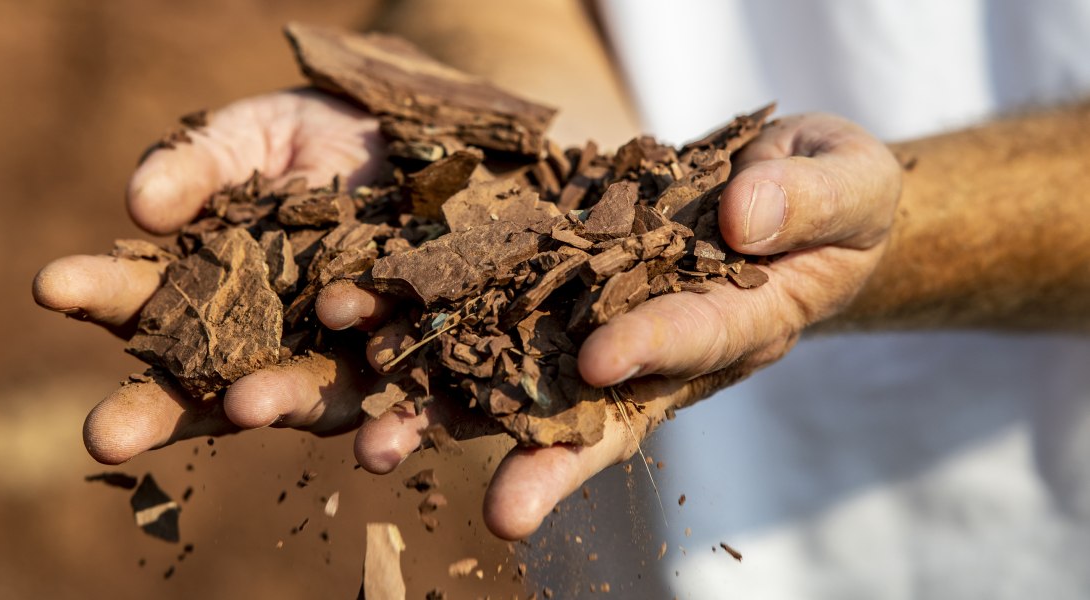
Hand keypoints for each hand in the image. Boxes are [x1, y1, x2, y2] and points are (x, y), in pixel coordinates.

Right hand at [32, 89, 390, 463]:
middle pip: (200, 385)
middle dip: (153, 412)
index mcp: (203, 290)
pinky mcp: (406, 362)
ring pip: (299, 398)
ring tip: (244, 406)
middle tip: (102, 436)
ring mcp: (333, 356)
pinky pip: (400, 408)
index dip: (94, 291)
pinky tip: (380, 449)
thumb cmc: (312, 139)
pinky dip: (390, 431)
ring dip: (270, 407)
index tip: (49, 282)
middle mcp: (261, 340)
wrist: (415, 141)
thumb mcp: (248, 137)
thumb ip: (196, 167)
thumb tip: (142, 206)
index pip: (139, 298)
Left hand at [337, 113, 901, 538]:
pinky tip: (359, 335)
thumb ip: (809, 200)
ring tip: (379, 447)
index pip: (693, 341)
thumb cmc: (831, 193)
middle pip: (594, 409)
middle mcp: (655, 347)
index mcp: (738, 326)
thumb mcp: (846, 184)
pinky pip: (485, 305)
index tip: (603, 357)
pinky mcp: (550, 284)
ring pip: (517, 373)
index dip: (652, 346)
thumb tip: (745, 215)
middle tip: (502, 511)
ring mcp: (596, 321)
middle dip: (543, 457)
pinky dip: (426, 323)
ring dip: (448, 407)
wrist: (774, 188)